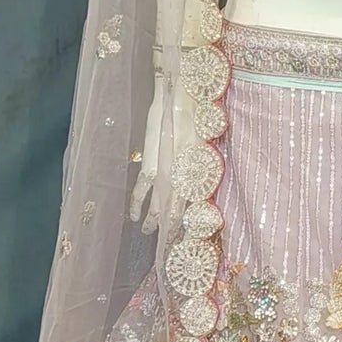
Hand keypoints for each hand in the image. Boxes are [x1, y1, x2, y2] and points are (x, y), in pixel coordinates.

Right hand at [130, 77, 192, 229]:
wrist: (181, 93)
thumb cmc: (199, 114)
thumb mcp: (207, 142)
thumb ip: (202, 165)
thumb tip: (200, 182)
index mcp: (200, 173)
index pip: (196, 208)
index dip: (192, 226)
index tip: (190, 242)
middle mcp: (184, 178)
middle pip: (178, 213)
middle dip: (172, 232)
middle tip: (169, 248)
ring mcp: (166, 173)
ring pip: (159, 207)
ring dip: (154, 222)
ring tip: (148, 234)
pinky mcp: (151, 164)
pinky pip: (141, 191)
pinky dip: (137, 204)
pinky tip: (134, 216)